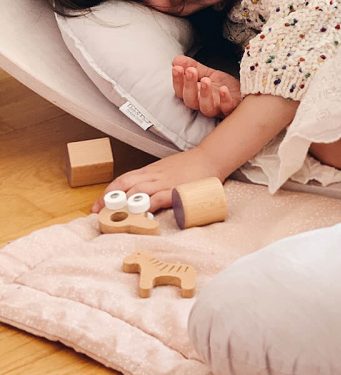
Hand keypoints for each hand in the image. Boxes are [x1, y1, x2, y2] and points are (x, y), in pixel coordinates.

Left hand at [92, 147, 220, 213]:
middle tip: (99, 214)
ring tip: (114, 217)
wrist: (210, 158)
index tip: (96, 206)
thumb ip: (153, 180)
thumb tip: (137, 195)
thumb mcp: (165, 170)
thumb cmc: (189, 166)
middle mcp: (154, 176)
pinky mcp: (178, 189)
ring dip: (125, 204)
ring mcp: (166, 182)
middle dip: (110, 200)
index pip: (123, 180)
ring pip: (139, 191)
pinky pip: (161, 197)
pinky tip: (142, 213)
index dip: (107, 193)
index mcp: (150, 171)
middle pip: (126, 186)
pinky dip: (150, 204)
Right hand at [172, 55, 241, 117]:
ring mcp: (219, 108)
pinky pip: (227, 108)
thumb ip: (194, 67)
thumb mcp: (209, 74)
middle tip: (190, 71)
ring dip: (204, 94)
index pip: (181, 90)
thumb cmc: (226, 86)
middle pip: (191, 100)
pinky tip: (224, 89)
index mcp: (196, 95)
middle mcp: (205, 104)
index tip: (176, 67)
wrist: (248, 92)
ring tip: (206, 80)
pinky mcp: (233, 109)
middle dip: (189, 85)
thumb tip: (177, 60)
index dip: (177, 80)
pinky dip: (225, 100)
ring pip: (206, 108)